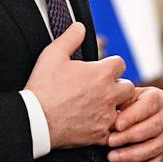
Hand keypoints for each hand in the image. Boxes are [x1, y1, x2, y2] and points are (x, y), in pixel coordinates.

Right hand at [24, 23, 134, 148]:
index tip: (101, 70)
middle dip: (117, 86)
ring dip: (115, 107)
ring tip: (99, 107)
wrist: (34, 120)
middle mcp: (109, 94)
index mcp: (101, 73)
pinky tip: (95, 124)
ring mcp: (106, 116)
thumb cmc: (43, 87)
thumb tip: (80, 26)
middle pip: (128, 86)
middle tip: (102, 89)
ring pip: (124, 110)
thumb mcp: (53, 54)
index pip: (120, 63)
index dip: (110, 66)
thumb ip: (70, 37)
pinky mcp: (100, 135)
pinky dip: (107, 127)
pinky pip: (113, 130)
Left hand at [106, 86, 162, 161]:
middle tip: (110, 142)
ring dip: (131, 155)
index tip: (116, 125)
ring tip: (112, 157)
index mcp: (157, 98)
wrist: (126, 116)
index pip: (149, 106)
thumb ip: (120, 100)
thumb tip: (110, 109)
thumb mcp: (121, 97)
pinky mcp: (161, 152)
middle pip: (153, 128)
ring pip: (154, 147)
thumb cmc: (122, 104)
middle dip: (129, 137)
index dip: (133, 116)